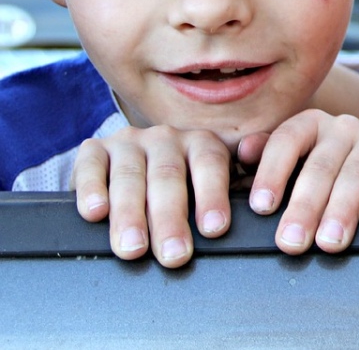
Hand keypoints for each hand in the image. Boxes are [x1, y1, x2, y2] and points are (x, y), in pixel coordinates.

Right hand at [71, 125, 232, 268]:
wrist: (134, 168)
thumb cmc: (181, 189)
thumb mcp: (206, 187)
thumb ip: (225, 199)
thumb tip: (233, 226)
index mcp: (200, 143)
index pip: (210, 164)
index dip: (212, 196)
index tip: (214, 229)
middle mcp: (166, 138)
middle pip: (168, 177)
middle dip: (170, 220)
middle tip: (173, 255)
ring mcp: (129, 142)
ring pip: (129, 177)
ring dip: (130, 215)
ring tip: (133, 248)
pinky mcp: (94, 149)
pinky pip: (91, 166)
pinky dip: (91, 190)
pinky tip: (95, 213)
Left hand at [235, 109, 358, 254]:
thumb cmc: (329, 172)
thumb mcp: (296, 162)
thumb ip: (268, 158)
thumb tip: (243, 152)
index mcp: (310, 124)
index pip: (286, 141)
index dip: (273, 173)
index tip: (262, 207)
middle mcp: (343, 126)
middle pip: (321, 165)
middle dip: (305, 207)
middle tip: (292, 242)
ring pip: (357, 171)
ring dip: (343, 208)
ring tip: (330, 241)